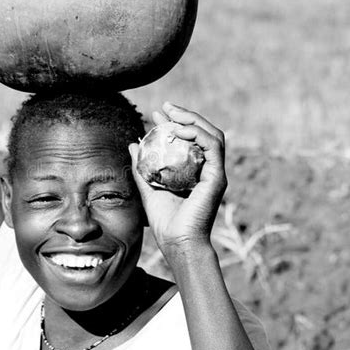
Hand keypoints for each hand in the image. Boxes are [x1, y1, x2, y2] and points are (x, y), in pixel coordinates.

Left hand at [129, 102, 226, 257]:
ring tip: (173, 114)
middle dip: (185, 115)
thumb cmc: (165, 222)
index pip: (190, 139)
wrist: (177, 242)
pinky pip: (213, 147)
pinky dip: (198, 134)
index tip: (156, 114)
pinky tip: (179, 130)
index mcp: (195, 171)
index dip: (175, 123)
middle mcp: (207, 169)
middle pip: (203, 132)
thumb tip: (133, 144)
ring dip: (193, 120)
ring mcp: (214, 173)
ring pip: (213, 135)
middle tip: (165, 107)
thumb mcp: (148, 188)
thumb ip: (142, 167)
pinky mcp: (217, 177)